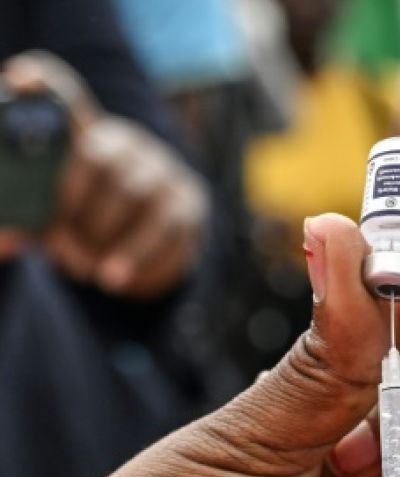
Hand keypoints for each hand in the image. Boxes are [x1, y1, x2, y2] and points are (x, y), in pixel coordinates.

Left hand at [2, 51, 207, 296]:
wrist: (144, 255)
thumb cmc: (85, 226)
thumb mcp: (49, 221)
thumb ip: (25, 224)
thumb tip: (9, 240)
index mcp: (84, 134)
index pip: (66, 95)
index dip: (45, 83)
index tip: (19, 83)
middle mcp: (128, 142)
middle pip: (102, 159)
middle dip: (78, 211)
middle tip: (62, 250)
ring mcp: (165, 171)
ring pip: (140, 198)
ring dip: (111, 242)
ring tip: (91, 273)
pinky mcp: (190, 205)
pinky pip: (169, 230)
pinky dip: (139, 260)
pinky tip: (117, 279)